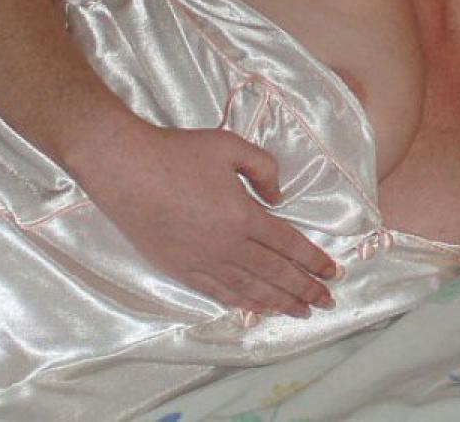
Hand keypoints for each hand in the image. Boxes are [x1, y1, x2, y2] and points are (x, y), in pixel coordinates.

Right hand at [69, 121, 336, 317]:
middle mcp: (227, 245)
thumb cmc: (179, 153)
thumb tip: (279, 198)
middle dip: (304, 288)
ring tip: (300, 312)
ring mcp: (202, 261)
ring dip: (278, 302)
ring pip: (249, 288)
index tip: (333, 272)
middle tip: (326, 302)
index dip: (313, 260)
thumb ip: (264, 169)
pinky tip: (256, 309)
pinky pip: (218, 292)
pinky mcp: (179, 268)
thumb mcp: (231, 147)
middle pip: (275, 273)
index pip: (288, 244)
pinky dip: (242, 303)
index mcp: (244, 215)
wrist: (126, 168)